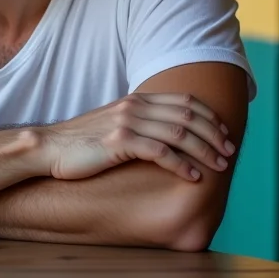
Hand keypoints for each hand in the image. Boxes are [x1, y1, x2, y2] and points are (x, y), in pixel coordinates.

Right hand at [41, 92, 235, 181]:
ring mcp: (126, 123)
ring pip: (180, 134)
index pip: (184, 102)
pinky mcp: (119, 142)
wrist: (49, 148)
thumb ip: (138, 123)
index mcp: (135, 100)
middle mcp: (134, 107)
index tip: (225, 134)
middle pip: (188, 116)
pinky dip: (182, 165)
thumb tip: (164, 135)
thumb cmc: (81, 143)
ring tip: (219, 167)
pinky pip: (160, 152)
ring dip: (205, 151)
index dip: (210, 117)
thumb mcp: (113, 125)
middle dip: (214, 135)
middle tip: (229, 153)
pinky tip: (192, 177)